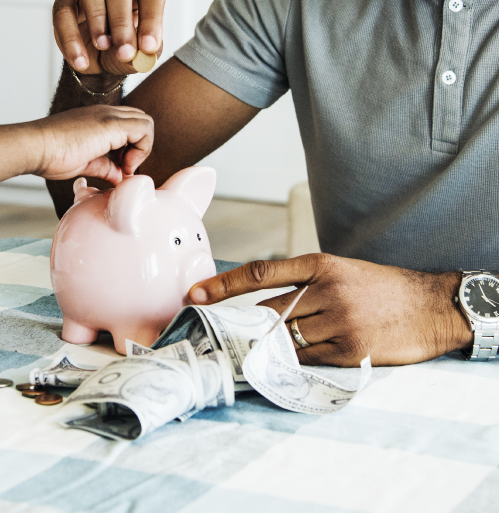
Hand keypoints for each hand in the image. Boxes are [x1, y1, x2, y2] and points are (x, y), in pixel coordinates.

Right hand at [32, 105, 153, 184]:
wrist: (34, 147)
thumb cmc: (51, 155)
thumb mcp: (85, 163)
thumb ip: (105, 167)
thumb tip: (120, 178)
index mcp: (98, 119)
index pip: (130, 125)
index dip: (131, 147)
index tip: (119, 167)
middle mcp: (106, 112)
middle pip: (141, 120)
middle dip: (140, 146)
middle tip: (124, 167)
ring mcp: (108, 115)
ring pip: (146, 122)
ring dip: (142, 147)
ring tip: (123, 167)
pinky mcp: (111, 123)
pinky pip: (144, 128)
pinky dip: (142, 149)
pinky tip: (123, 166)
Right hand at [53, 0, 164, 74]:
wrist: (100, 58)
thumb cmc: (126, 45)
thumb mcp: (142, 53)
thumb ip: (145, 51)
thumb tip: (143, 52)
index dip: (151, 18)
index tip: (148, 46)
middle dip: (121, 22)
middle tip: (124, 52)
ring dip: (97, 17)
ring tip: (102, 46)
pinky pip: (63, 11)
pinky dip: (71, 38)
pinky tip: (81, 60)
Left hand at [187, 253, 470, 366]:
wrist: (433, 307)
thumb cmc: (383, 288)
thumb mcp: (342, 271)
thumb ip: (303, 283)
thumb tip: (258, 305)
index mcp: (320, 265)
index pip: (259, 272)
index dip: (222, 284)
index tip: (195, 294)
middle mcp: (326, 290)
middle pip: (267, 311)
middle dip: (243, 325)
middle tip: (219, 335)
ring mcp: (339, 321)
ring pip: (284, 337)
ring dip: (268, 346)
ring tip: (251, 351)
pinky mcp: (350, 350)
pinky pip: (307, 359)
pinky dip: (293, 362)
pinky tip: (286, 362)